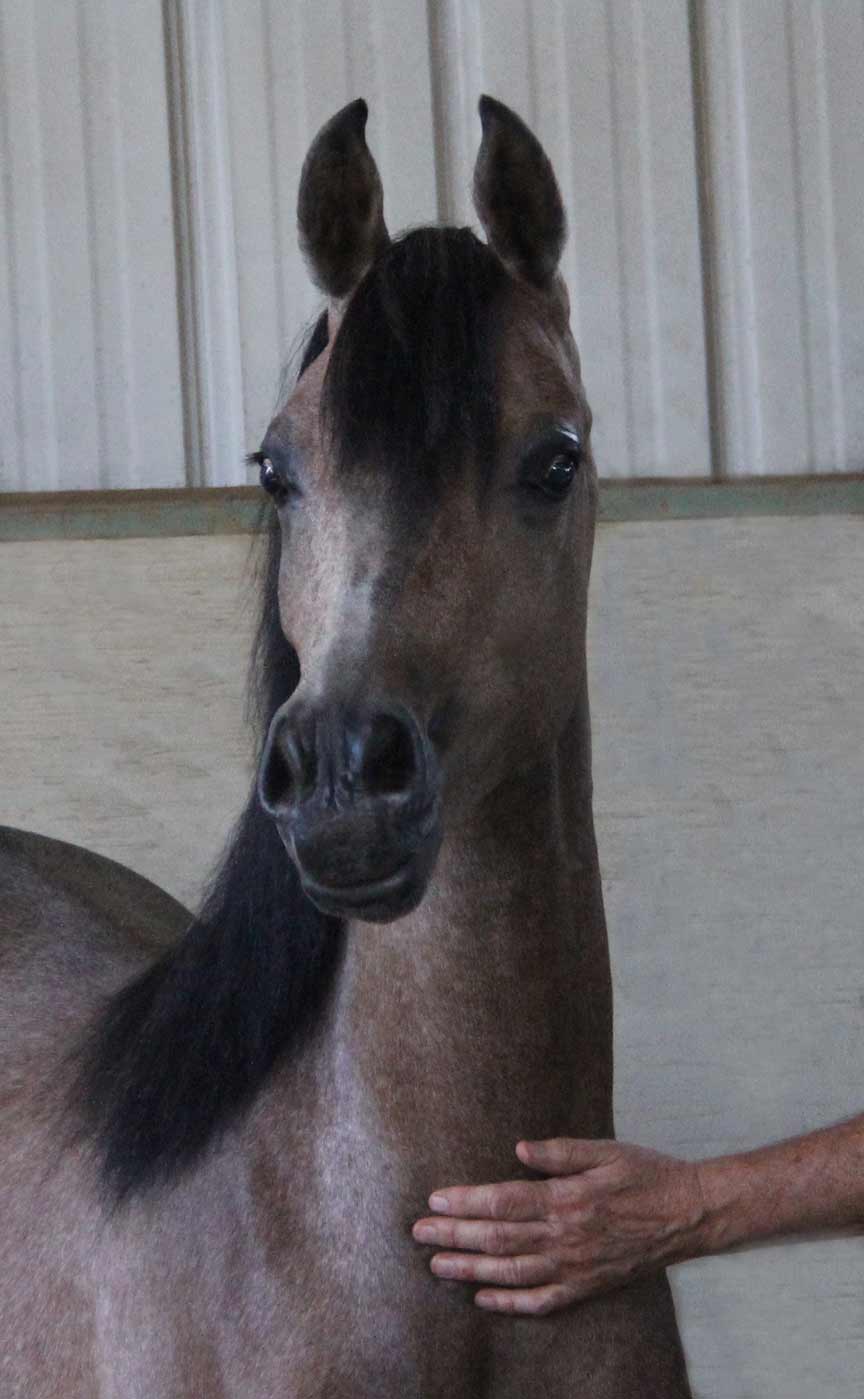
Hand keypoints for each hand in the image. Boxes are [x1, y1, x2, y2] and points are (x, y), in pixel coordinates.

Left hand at [412, 1137, 706, 1314]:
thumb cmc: (646, 1174)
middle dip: (454, 1236)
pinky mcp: (587, 1287)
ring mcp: (576, 1267)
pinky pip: (542, 1301)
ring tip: (436, 1265)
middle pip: (499, 1239)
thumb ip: (560, 1152)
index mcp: (568, 1199)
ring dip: (470, 1269)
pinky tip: (483, 1298)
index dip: (467, 1203)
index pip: (504, 1202)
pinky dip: (509, 1302)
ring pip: (512, 1272)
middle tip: (418, 1233)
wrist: (689, 1214)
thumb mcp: (606, 1150)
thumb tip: (517, 1150)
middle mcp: (567, 1237)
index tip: (435, 1200)